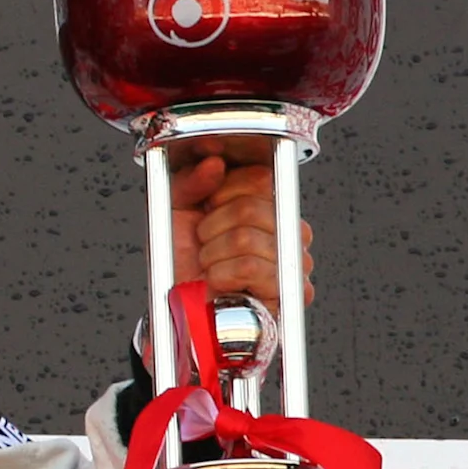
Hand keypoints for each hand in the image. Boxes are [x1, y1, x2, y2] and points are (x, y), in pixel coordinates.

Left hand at [167, 139, 316, 312]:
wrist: (178, 306)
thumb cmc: (182, 260)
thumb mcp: (174, 209)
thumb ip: (189, 180)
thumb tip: (213, 162)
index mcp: (270, 204)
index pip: (259, 177)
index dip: (221, 194)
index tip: (206, 212)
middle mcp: (289, 230)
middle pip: (250, 208)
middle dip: (211, 229)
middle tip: (205, 245)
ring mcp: (293, 261)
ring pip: (247, 238)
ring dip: (213, 255)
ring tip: (211, 265)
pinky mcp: (290, 293)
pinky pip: (251, 267)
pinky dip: (222, 275)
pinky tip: (221, 282)